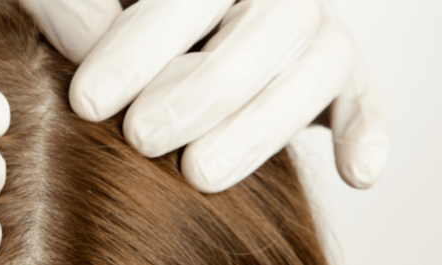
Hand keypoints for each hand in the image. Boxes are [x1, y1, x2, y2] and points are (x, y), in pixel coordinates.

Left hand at [21, 0, 388, 192]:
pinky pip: (365, 98)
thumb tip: (83, 53)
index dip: (138, 46)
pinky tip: (354, 172)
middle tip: (140, 137)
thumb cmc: (126, 17)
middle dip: (199, 91)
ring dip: (259, 128)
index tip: (88, 101)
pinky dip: (367, 132)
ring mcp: (313, 30)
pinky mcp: (342, 76)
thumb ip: (79, 11)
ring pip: (314, 70)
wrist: (184, 37)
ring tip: (198, 174)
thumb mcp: (96, 2)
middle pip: (261, 30)